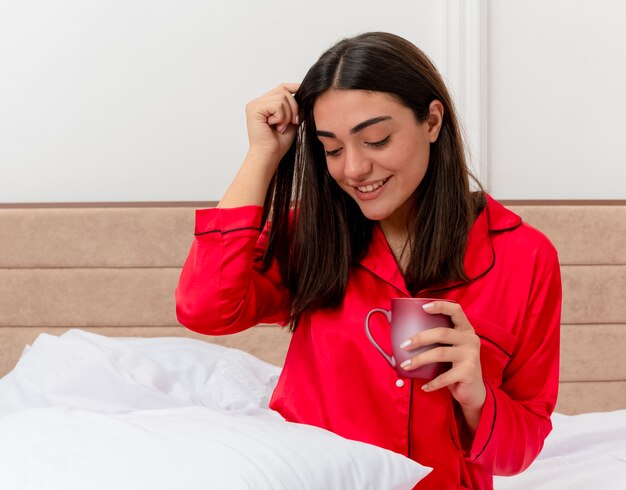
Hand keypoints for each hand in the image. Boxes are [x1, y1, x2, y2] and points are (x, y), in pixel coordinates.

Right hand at [245, 83, 300, 165]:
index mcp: (265, 104)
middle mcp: (258, 102)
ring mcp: (255, 105)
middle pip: (284, 91)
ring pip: (282, 97)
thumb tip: (307, 98)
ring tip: (280, 127)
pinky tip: (275, 126)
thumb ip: (297, 110)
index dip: (294, 87)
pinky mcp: (254, 109)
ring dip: (287, 115)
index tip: (305, 91)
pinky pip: (277, 105)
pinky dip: (281, 117)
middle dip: (293, 108)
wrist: (269, 156)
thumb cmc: (278, 143)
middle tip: (290, 123)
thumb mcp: (292, 122)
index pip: (282, 88)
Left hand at [400, 301, 485, 430]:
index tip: (422, 307)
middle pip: (442, 333)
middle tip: (404, 345)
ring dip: (419, 359)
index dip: (440, 306)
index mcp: (465, 329)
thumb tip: (403, 336)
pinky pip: (444, 377)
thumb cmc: (454, 366)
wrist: (473, 391)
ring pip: (440, 353)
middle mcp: (470, 339)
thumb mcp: (450, 348)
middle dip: (420, 338)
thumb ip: (436, 340)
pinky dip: (431, 383)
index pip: (456, 310)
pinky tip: (423, 386)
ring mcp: (471, 355)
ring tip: (406, 365)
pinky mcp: (469, 372)